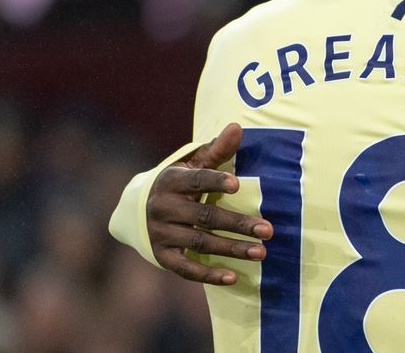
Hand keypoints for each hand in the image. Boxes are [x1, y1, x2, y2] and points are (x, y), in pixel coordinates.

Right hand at [147, 123, 272, 284]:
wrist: (137, 210)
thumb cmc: (178, 182)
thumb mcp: (191, 164)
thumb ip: (216, 150)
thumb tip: (237, 127)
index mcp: (171, 181)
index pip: (195, 181)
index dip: (215, 182)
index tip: (237, 185)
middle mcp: (163, 208)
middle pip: (205, 217)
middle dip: (238, 224)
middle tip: (268, 230)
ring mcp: (161, 234)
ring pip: (200, 243)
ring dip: (232, 249)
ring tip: (260, 252)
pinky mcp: (162, 256)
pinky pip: (185, 268)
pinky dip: (208, 274)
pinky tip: (233, 277)